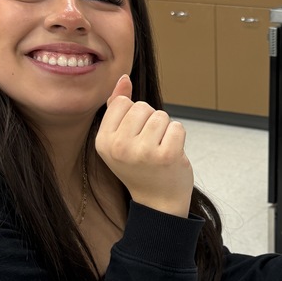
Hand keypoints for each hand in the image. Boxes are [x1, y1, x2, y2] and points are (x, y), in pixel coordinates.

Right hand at [95, 75, 193, 216]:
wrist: (158, 201)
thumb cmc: (140, 166)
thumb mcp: (121, 139)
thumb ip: (118, 107)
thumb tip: (124, 78)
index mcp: (103, 141)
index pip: (123, 102)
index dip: (135, 116)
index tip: (134, 137)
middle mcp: (119, 147)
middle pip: (142, 106)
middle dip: (151, 121)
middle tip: (149, 146)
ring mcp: (142, 152)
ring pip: (161, 116)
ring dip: (165, 130)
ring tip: (159, 150)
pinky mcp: (166, 156)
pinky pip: (177, 127)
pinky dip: (178, 137)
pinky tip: (171, 154)